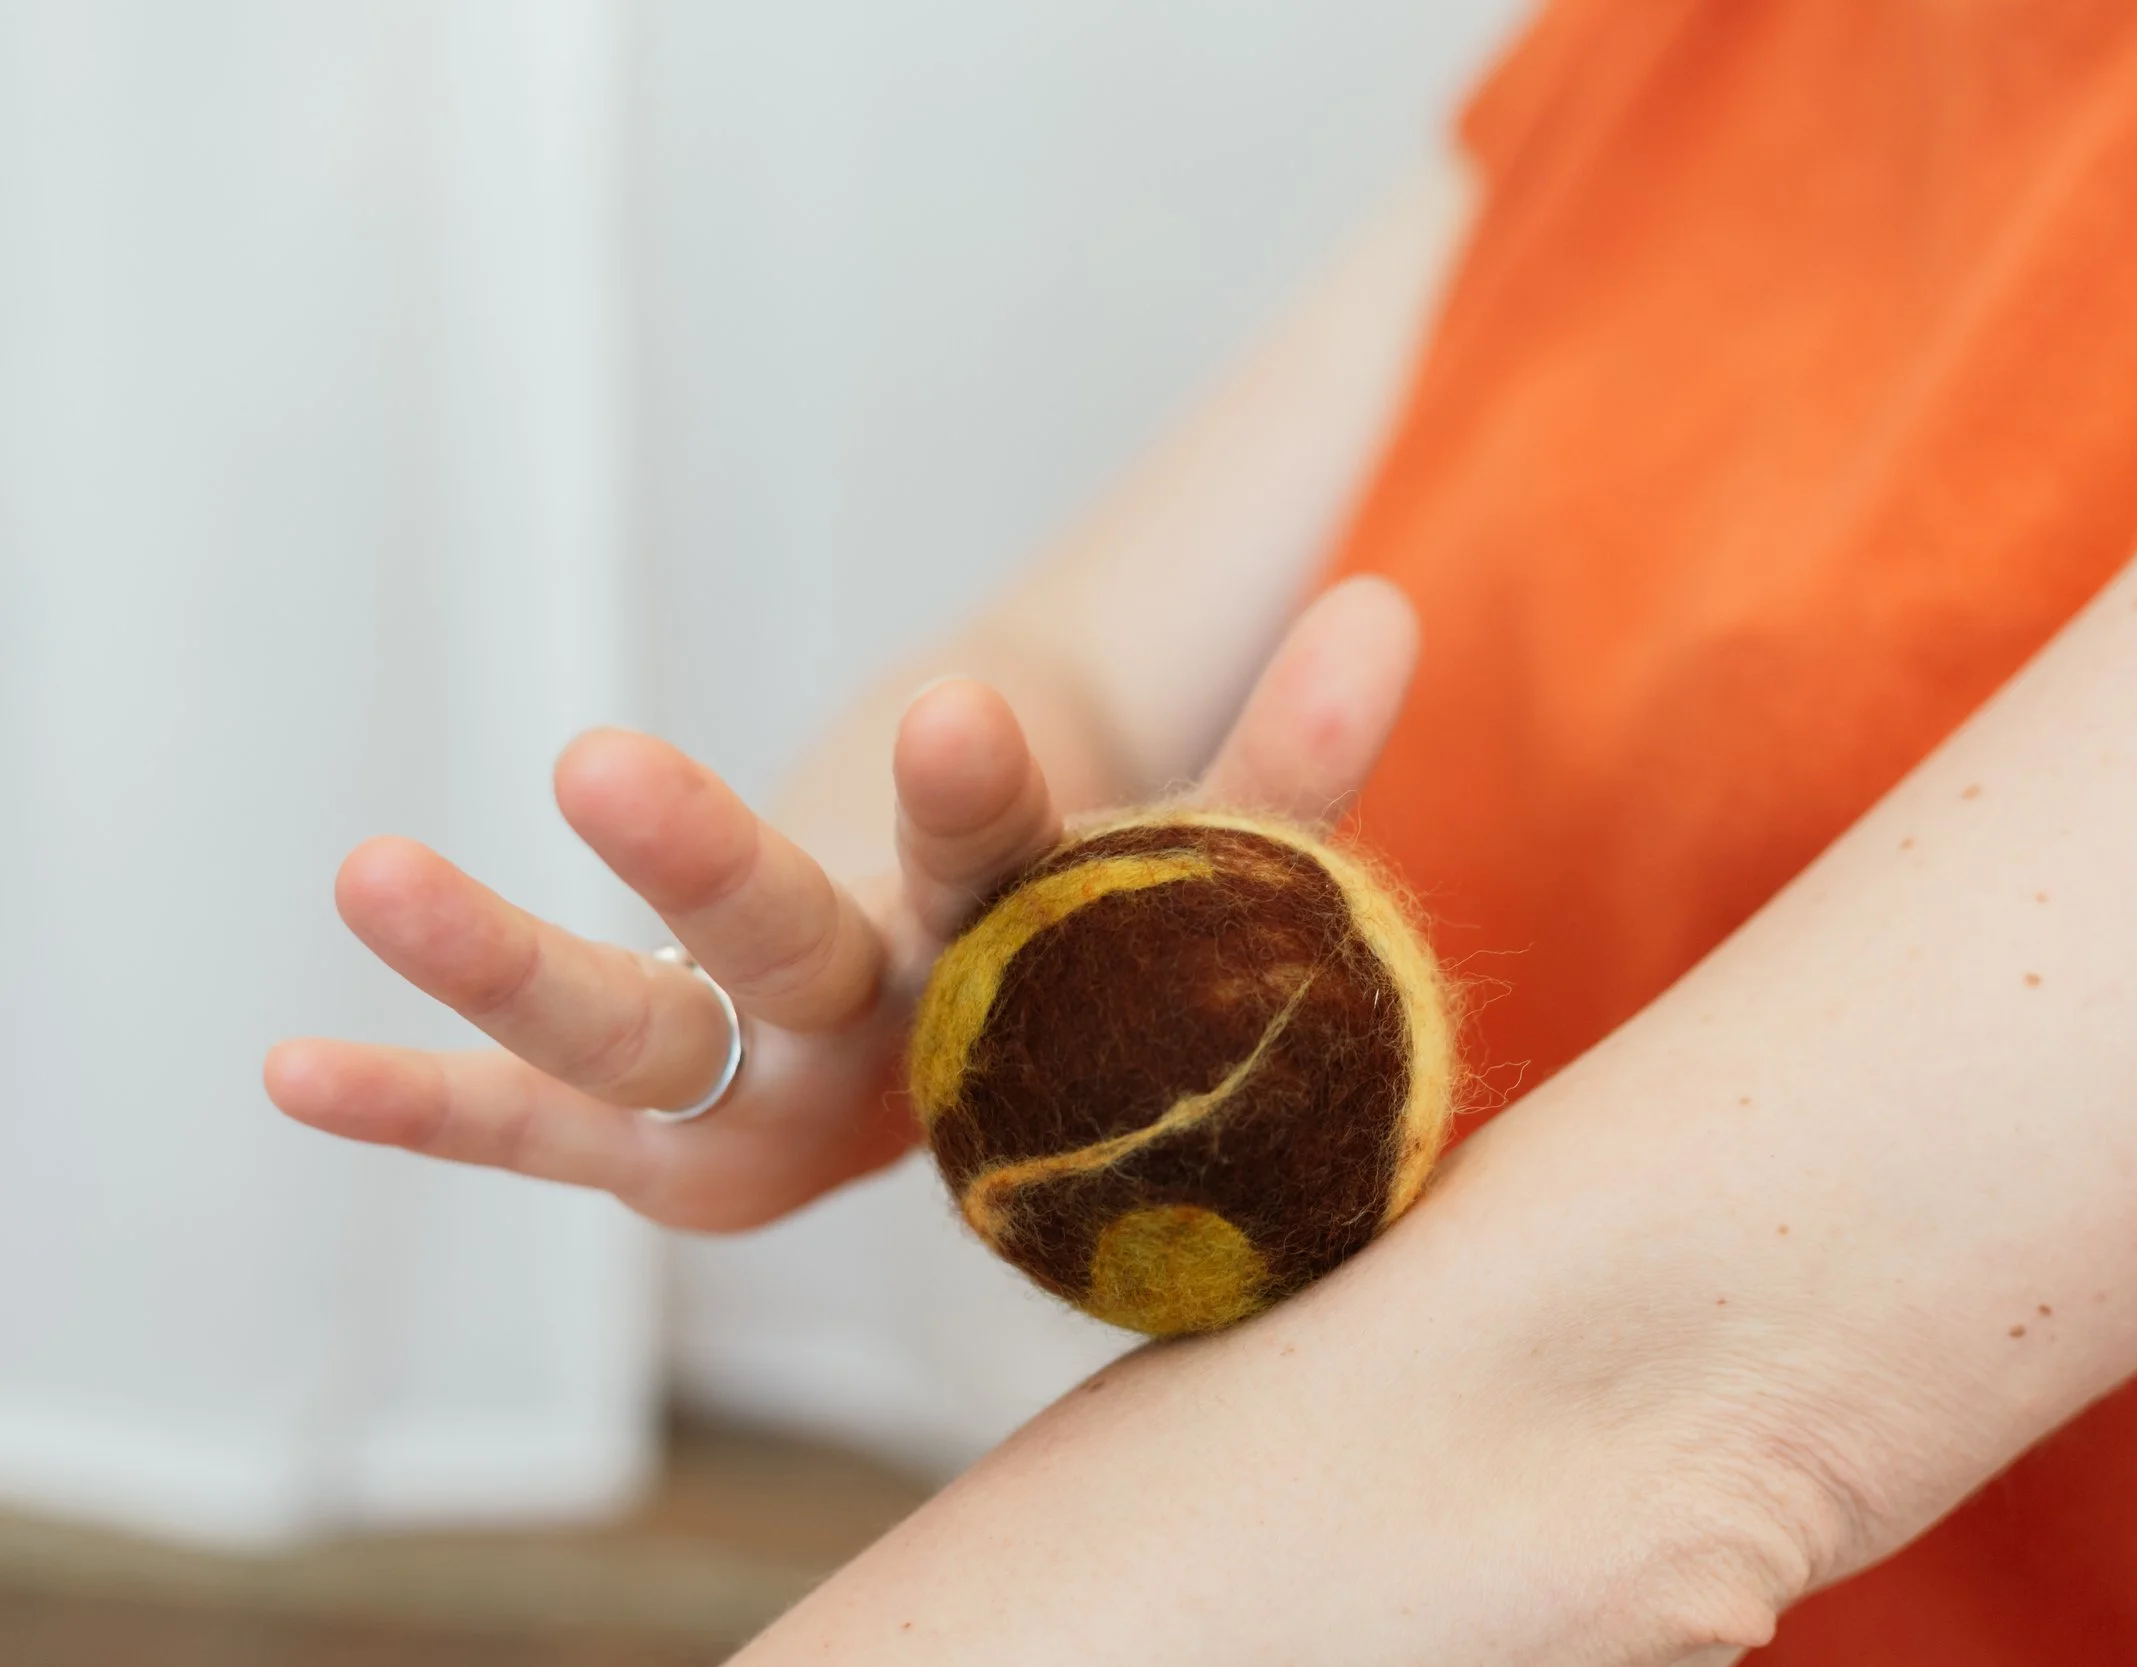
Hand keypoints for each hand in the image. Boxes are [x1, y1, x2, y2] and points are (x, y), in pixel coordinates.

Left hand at [262, 577, 1421, 1230]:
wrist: (1036, 1089)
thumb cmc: (1121, 951)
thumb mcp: (1205, 860)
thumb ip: (1288, 759)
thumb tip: (1385, 611)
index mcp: (1033, 986)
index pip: (1022, 892)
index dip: (983, 815)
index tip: (948, 713)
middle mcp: (892, 1058)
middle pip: (798, 969)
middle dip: (710, 874)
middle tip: (602, 762)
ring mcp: (763, 1102)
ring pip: (634, 1050)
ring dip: (502, 969)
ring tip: (370, 872)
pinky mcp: (669, 1134)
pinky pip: (544, 1133)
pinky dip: (426, 1108)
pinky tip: (289, 1072)